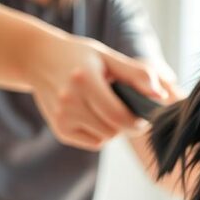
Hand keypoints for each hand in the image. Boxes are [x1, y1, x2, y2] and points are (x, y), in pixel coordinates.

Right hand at [25, 31, 171, 150]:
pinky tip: (93, 114)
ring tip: (106, 107)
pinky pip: (93, 142)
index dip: (137, 121)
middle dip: (126, 123)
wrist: (39, 59)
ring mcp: (62, 118)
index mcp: (84, 80)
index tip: (144, 116)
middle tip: (126, 107)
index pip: (118, 116)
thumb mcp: (108, 57)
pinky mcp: (60, 130)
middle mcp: (69, 101)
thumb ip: (137, 74)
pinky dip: (100, 133)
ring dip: (113, 128)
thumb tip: (160, 95)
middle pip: (113, 130)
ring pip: (105, 138)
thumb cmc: (80, 57)